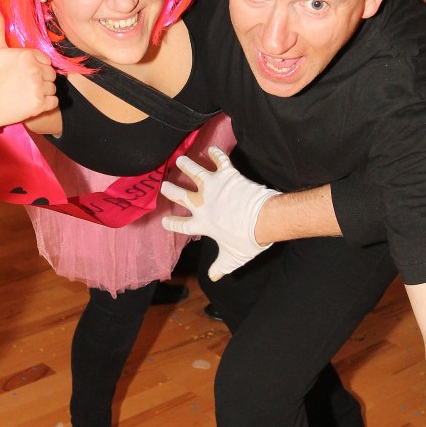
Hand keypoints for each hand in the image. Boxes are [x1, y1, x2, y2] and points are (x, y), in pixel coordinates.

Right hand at [0, 6, 58, 131]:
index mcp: (27, 55)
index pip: (45, 60)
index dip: (36, 66)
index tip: (23, 72)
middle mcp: (35, 70)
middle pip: (50, 74)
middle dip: (41, 78)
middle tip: (24, 84)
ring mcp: (38, 88)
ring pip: (53, 87)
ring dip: (44, 91)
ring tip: (27, 92)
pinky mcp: (40, 105)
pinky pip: (54, 101)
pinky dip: (47, 103)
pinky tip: (32, 102)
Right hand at [161, 146, 278, 279]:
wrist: (261, 219)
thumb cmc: (247, 239)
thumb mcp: (232, 258)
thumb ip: (221, 267)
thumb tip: (214, 278)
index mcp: (202, 224)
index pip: (182, 225)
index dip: (172, 223)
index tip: (164, 221)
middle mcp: (202, 203)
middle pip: (182, 195)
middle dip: (171, 190)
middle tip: (164, 186)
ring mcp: (213, 187)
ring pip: (194, 172)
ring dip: (186, 166)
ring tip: (180, 160)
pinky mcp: (227, 175)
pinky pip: (220, 161)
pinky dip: (216, 153)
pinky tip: (212, 148)